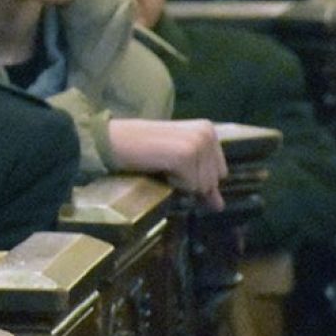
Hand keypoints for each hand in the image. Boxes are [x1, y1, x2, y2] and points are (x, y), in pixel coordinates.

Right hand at [107, 117, 226, 209]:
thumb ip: (201, 180)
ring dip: (180, 184)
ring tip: (161, 165)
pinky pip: (189, 187)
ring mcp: (197, 143)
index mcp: (208, 129)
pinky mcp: (185, 155)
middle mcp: (206, 133)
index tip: (176, 167)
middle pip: (213, 181)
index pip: (220, 172)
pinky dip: (173, 184)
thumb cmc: (144, 151)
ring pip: (202, 187)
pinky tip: (159, 166)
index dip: (198, 178)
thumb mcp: (178, 162)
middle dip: (191, 182)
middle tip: (166, 165)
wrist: (115, 141)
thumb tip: (219, 206)